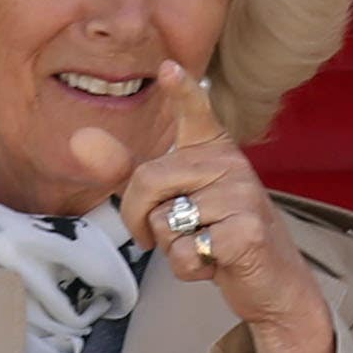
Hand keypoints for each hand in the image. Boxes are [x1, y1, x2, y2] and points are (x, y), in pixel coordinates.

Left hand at [68, 63, 341, 352]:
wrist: (273, 283)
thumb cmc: (217, 235)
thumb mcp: (172, 200)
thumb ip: (126, 171)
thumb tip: (79, 138)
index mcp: (213, 150)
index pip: (196, 112)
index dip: (181, 91)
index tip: (167, 69)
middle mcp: (231, 164)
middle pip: (147, 180)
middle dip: (137, 218)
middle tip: (159, 236)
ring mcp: (243, 195)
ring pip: (163, 221)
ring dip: (170, 248)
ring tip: (202, 245)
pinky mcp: (247, 231)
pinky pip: (183, 252)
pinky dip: (189, 269)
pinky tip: (215, 263)